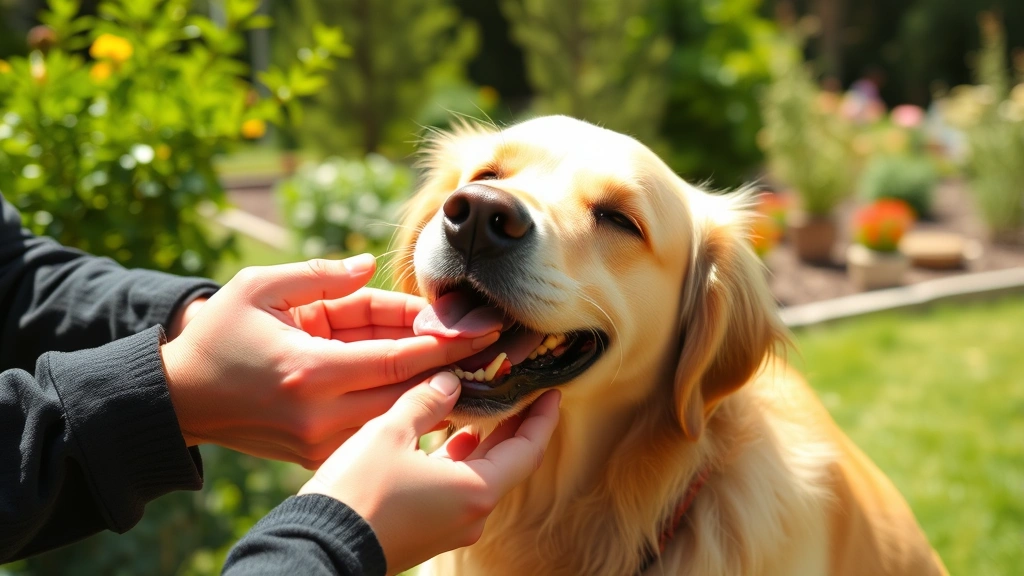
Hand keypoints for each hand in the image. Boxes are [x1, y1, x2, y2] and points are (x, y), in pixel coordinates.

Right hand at [160, 254, 499, 466]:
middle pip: (410, 393)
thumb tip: (371, 265)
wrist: (180, 399)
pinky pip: (378, 431)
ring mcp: (320, 441)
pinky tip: (441, 393)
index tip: (486, 327)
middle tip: (501, 347)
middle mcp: (321, 414)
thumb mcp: (260, 287)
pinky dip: (410, 412)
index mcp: (309, 370)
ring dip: (441, 394)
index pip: (398, 358)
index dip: (446, 342)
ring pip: (400, 418)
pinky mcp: (317, 454)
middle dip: (457, 369)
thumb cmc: (218, 334)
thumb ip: (320, 274)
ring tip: (486, 368)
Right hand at [300, 373, 560, 574]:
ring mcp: (453, 527)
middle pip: (508, 463)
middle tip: (524, 391)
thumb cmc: (358, 489)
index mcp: (476, 490)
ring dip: (487, 443)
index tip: (553, 393)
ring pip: (482, 476)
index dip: (542, 419)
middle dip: (516, 426)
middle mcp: (473, 514)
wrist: (322, 545)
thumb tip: (450, 381)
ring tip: (487, 406)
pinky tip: (452, 437)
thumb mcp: (391, 431)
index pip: (527, 450)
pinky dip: (462, 460)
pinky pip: (460, 489)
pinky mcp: (431, 531)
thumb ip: (426, 401)